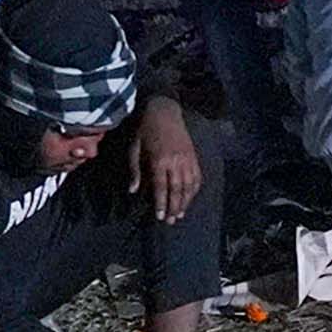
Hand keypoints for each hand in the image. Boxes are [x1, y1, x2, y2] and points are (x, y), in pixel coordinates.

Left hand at [130, 100, 202, 219]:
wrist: (164, 111)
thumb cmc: (145, 129)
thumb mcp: (134, 148)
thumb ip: (135, 170)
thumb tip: (134, 190)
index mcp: (160, 160)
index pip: (161, 187)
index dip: (161, 203)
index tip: (159, 216)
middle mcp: (176, 162)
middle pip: (177, 190)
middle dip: (174, 207)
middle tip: (170, 221)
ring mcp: (187, 159)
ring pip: (189, 185)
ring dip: (185, 202)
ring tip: (180, 214)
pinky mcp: (194, 156)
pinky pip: (197, 177)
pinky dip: (194, 190)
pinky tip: (190, 198)